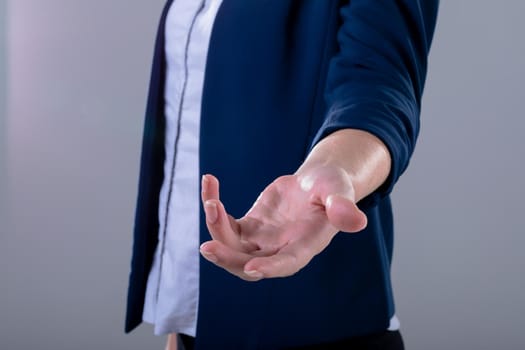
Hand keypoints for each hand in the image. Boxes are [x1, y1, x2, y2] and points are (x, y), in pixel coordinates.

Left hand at [199, 165, 366, 280]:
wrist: (316, 183)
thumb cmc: (332, 187)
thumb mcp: (339, 192)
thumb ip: (343, 207)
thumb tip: (358, 222)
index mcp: (304, 246)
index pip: (286, 264)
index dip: (269, 268)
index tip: (250, 268)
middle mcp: (279, 249)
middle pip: (248, 263)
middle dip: (227, 258)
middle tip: (207, 247)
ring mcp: (260, 240)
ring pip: (230, 245)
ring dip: (215, 226)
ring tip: (211, 197)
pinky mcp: (248, 227)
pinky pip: (224, 223)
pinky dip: (213, 207)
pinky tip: (210, 182)